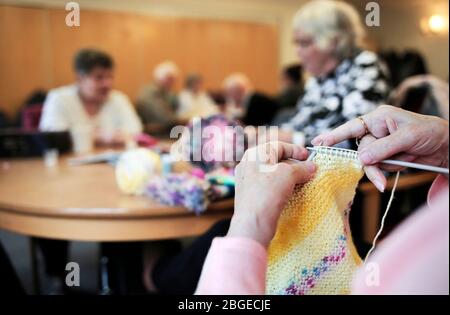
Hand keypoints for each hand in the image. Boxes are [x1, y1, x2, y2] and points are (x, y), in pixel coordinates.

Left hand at [227, 142, 316, 247]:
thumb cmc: (267, 192)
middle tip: (308, 171)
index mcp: (254, 155)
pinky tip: (292, 193)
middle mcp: (249, 166)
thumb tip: (311, 167)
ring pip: (273, 174)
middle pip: (276, 160)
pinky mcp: (252, 196)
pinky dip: (281, 187)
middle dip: (294, 165)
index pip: (278, 146)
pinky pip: (269, 187)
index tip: (308, 156)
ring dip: (289, 177)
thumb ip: (302, 168)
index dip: (295, 149)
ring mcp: (249, 181)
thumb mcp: (289, 174)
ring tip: (303, 183)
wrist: (253, 222)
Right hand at [312, 105, 448, 191]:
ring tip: (396, 171)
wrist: (446, 146)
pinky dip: (386, 172)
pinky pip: (378, 167)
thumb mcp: (408, 137)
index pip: (352, 127)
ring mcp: (380, 144)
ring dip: (381, 169)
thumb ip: (384, 147)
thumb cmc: (429, 132)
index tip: (318, 143)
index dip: (334, 136)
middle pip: (361, 150)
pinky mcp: (385, 156)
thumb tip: (362, 158)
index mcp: (378, 118)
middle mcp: (376, 130)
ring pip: (369, 161)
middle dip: (371, 164)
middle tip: (379, 179)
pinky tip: (398, 169)